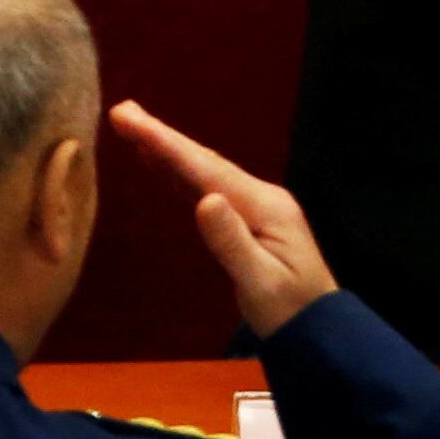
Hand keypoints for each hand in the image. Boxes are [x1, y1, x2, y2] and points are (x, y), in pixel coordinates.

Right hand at [111, 100, 338, 337]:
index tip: (131, 120)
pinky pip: (209, 187)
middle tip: (122, 111)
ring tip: (134, 127)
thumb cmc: (289, 309)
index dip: (167, 144)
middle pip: (205, 162)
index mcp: (264, 206)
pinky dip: (182, 173)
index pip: (207, 171)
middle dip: (163, 137)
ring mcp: (256, 206)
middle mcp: (261, 196)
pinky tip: (163, 163)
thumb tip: (204, 200)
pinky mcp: (249, 218)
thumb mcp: (260, 282)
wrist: (317, 326)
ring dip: (170, 149)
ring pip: (205, 172)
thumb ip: (231, 242)